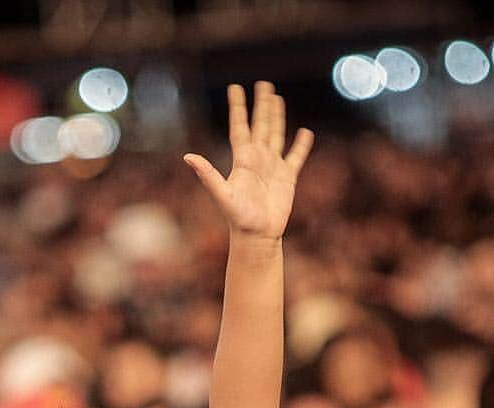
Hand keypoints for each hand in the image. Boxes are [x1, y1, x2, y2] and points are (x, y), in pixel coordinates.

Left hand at [184, 82, 312, 239]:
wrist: (257, 236)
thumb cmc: (238, 218)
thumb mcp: (222, 195)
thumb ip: (207, 175)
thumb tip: (188, 157)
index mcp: (242, 160)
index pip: (240, 127)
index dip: (238, 107)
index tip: (235, 87)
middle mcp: (257, 160)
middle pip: (260, 125)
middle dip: (261, 105)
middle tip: (263, 84)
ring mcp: (272, 167)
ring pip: (276, 135)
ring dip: (276, 117)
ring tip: (277, 99)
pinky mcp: (287, 178)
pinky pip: (295, 157)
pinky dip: (301, 145)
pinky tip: (305, 132)